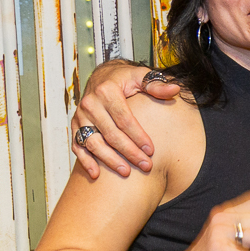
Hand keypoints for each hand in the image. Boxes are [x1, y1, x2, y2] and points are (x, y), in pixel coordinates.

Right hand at [72, 59, 179, 177]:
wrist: (101, 76)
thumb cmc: (125, 78)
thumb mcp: (141, 76)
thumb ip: (156, 84)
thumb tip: (175, 89)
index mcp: (107, 91)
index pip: (124, 119)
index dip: (138, 136)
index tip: (151, 150)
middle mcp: (90, 104)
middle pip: (110, 134)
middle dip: (129, 152)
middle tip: (145, 165)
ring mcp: (80, 116)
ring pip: (93, 143)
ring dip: (109, 160)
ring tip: (126, 172)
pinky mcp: (75, 125)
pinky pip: (77, 145)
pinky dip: (85, 161)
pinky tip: (97, 174)